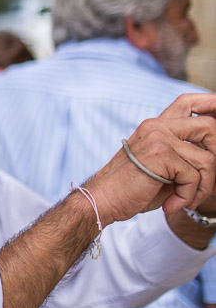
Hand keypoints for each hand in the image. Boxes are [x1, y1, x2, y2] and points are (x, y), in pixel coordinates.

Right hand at [87, 94, 215, 224]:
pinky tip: (173, 204)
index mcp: (156, 126)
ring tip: (187, 200)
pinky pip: (193, 176)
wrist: (102, 200)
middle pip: (209, 127)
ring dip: (204, 186)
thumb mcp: (163, 166)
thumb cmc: (132, 188)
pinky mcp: (160, 155)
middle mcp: (157, 126)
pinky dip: (188, 196)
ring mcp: (158, 138)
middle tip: (211, 182)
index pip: (189, 102)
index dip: (212, 104)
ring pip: (207, 159)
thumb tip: (215, 156)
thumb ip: (186, 154)